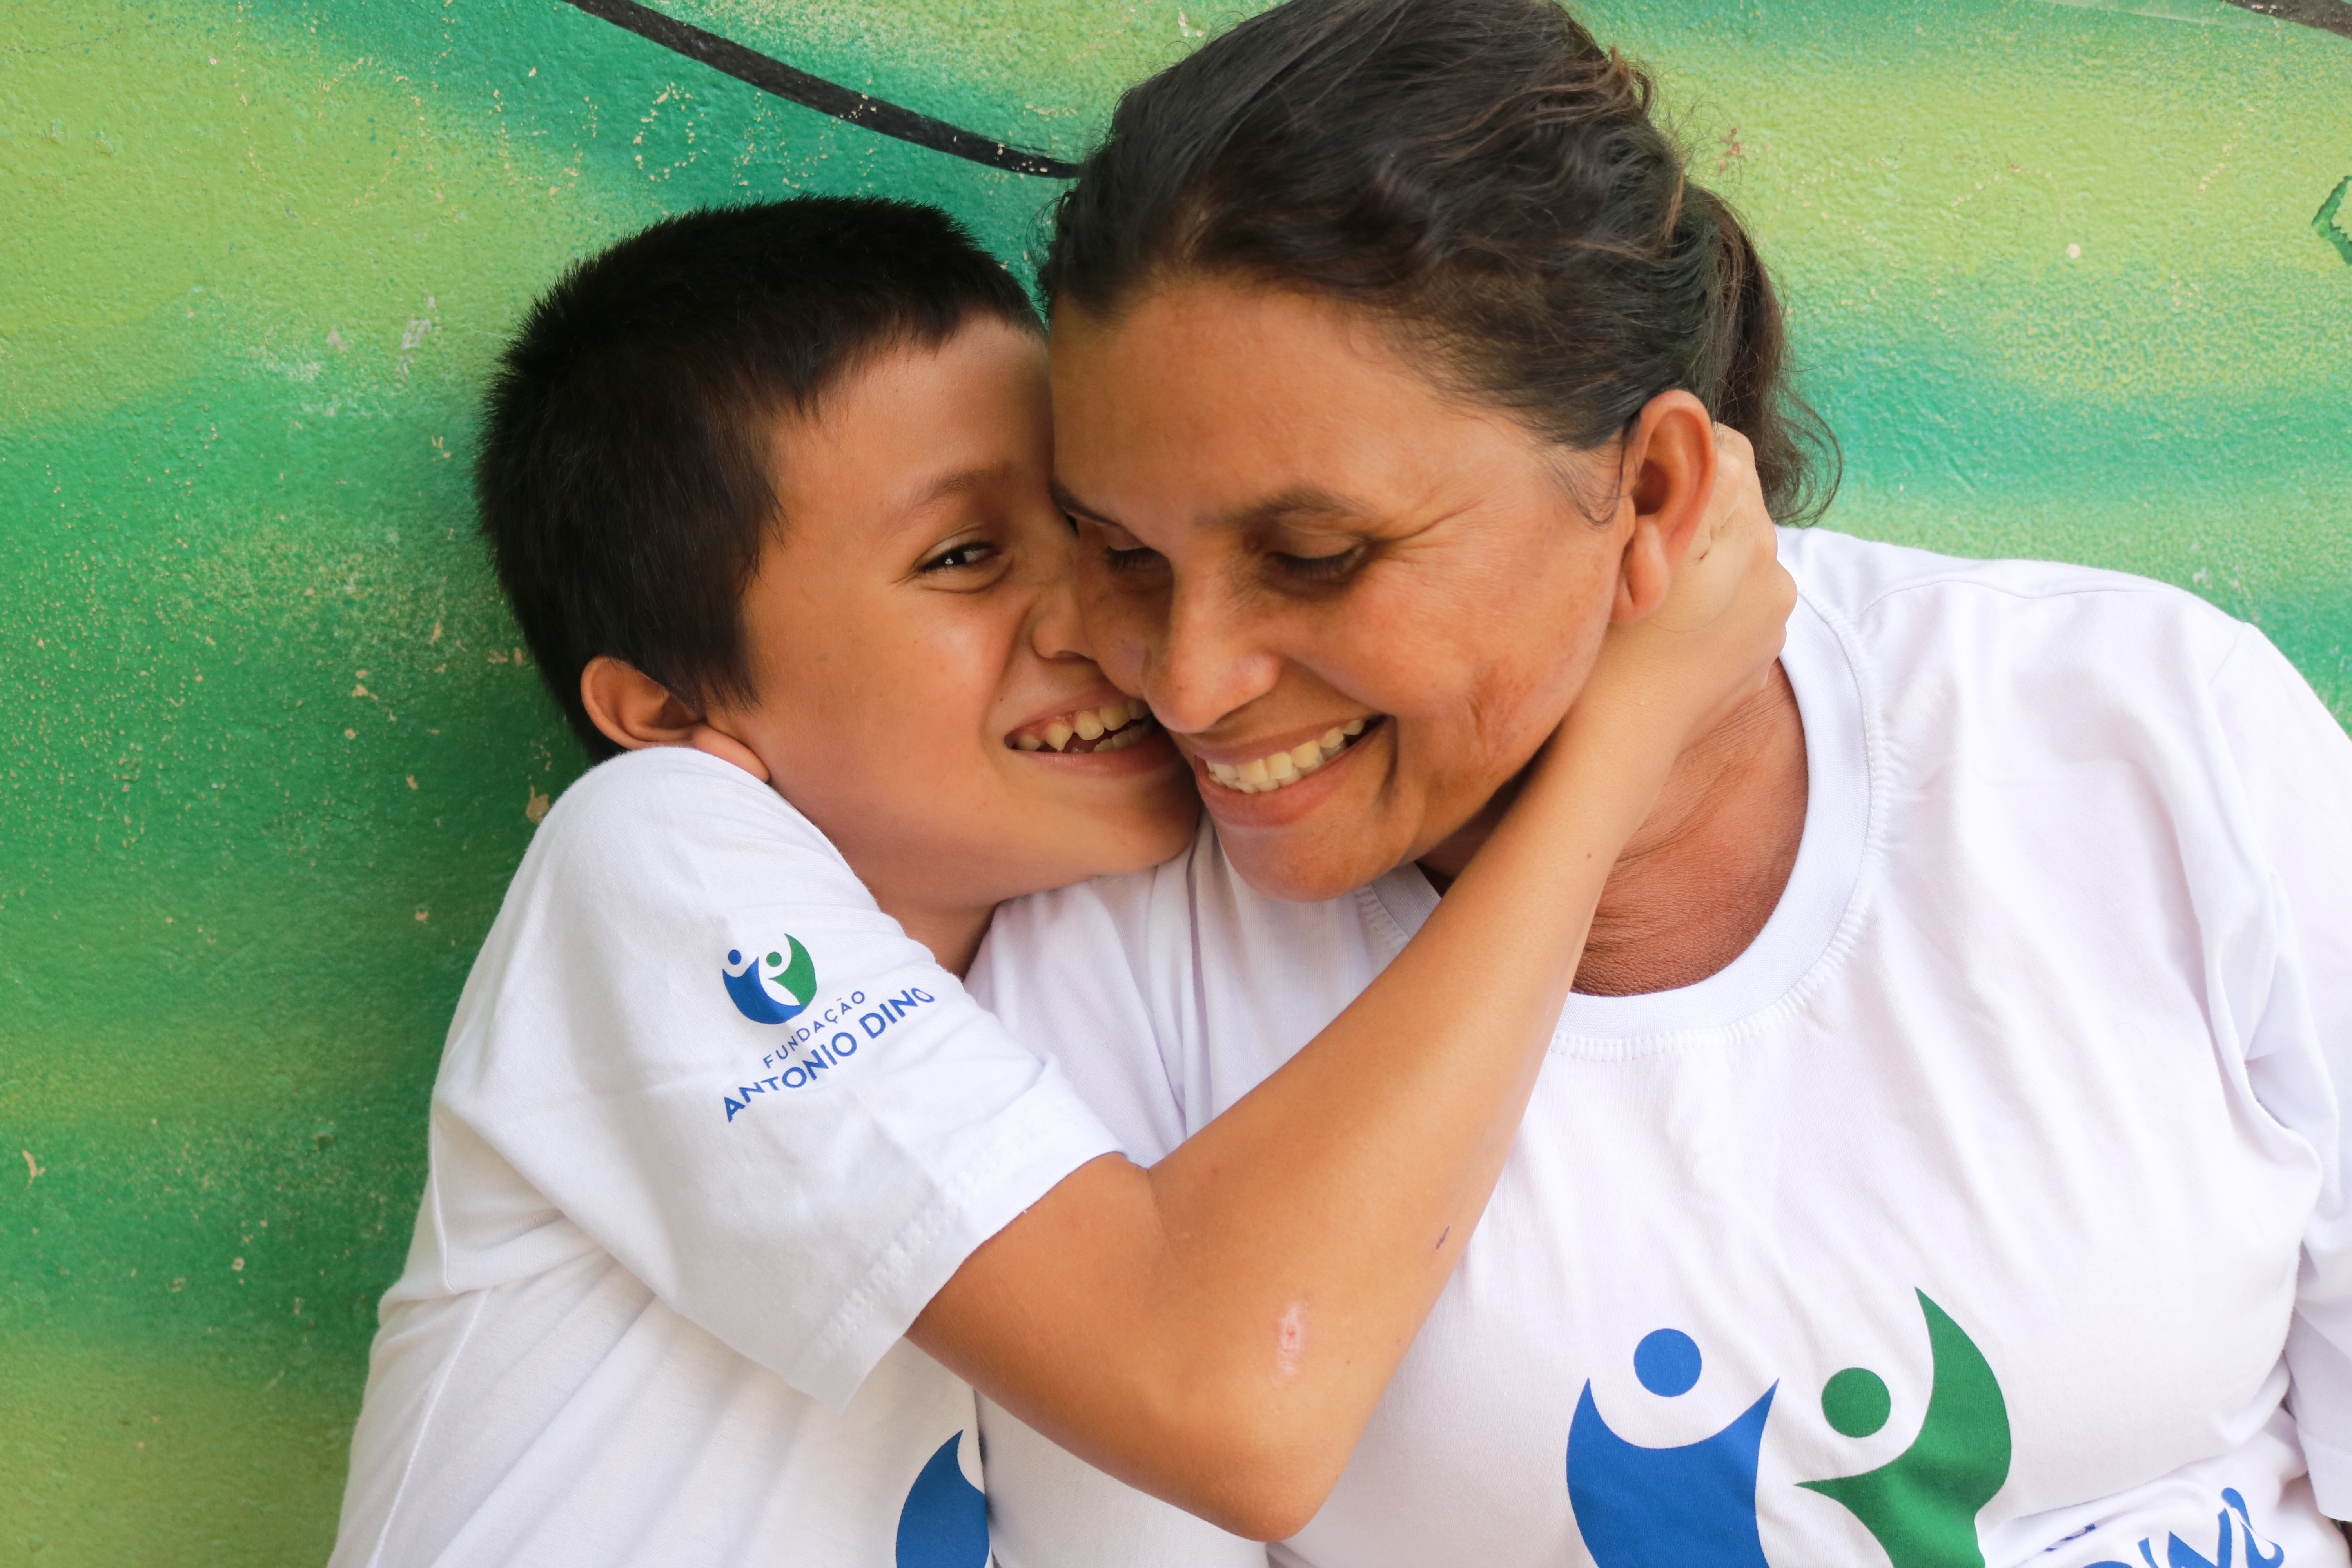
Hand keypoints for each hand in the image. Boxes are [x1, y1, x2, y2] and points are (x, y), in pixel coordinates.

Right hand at [1571, 425, 1793, 757]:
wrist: (1618, 745)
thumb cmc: (1609, 649)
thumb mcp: (1635, 551)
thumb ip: (1681, 483)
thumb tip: (1694, 431)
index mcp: (1749, 537)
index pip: (1731, 453)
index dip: (1682, 451)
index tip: (1640, 475)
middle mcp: (1777, 574)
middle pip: (1737, 507)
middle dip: (1693, 509)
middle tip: (1636, 535)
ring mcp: (1773, 620)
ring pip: (1736, 557)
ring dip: (1702, 557)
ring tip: (1651, 588)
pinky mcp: (1761, 655)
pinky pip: (1737, 603)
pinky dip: (1709, 603)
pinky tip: (1668, 628)